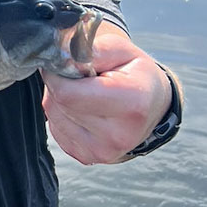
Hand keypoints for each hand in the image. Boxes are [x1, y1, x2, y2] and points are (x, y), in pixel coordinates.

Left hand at [40, 22, 170, 163]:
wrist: (152, 105)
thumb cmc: (135, 73)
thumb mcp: (120, 49)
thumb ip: (90, 49)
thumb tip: (59, 55)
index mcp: (131, 104)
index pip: (67, 93)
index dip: (58, 74)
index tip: (67, 64)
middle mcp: (118, 136)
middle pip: (59, 104)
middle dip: (60, 84)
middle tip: (80, 77)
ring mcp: (102, 152)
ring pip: (54, 116)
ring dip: (60, 100)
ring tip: (84, 92)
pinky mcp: (87, 157)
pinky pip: (57, 129)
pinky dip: (63, 115)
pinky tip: (83, 108)